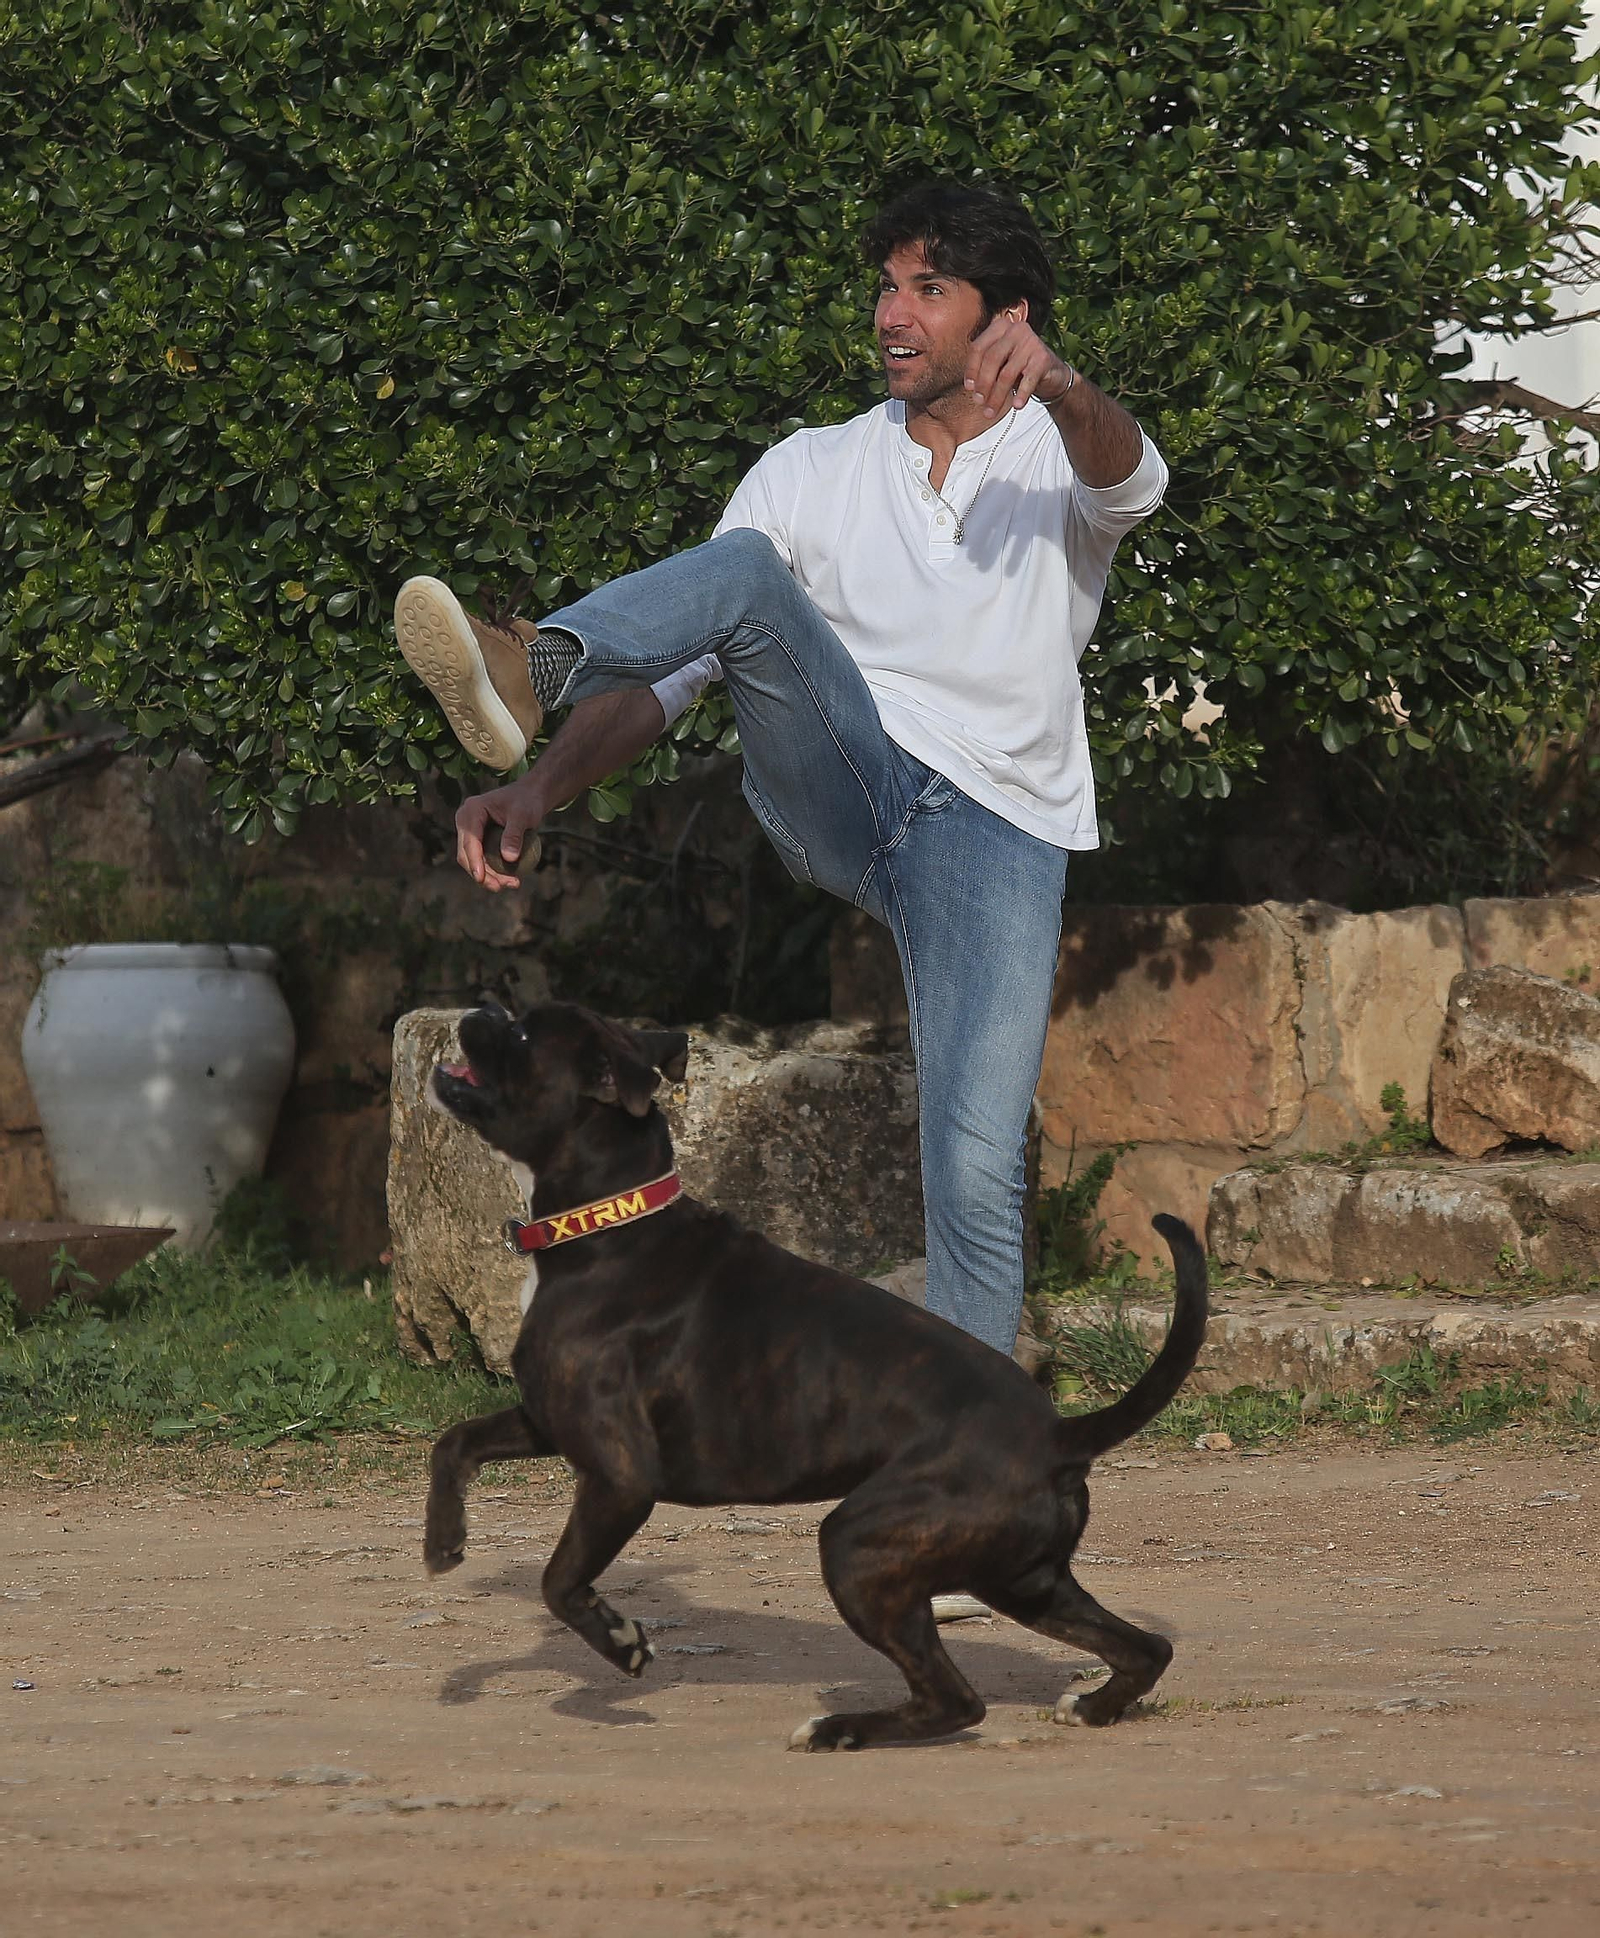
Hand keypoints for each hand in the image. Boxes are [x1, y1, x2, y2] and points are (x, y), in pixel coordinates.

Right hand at [456, 777, 542, 891]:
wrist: (529, 796)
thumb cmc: (527, 802)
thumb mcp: (523, 815)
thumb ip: (515, 835)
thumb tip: (509, 858)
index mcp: (471, 811)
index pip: (469, 840)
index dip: (474, 861)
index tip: (481, 878)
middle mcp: (466, 821)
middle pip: (466, 854)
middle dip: (481, 874)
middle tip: (501, 887)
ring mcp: (470, 831)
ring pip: (473, 860)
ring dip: (488, 876)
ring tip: (512, 884)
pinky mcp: (478, 840)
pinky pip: (482, 860)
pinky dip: (493, 871)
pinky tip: (509, 880)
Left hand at [964, 312, 1071, 417]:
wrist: (1052, 373)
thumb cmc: (1020, 367)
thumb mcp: (1000, 362)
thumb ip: (984, 367)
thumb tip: (971, 387)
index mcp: (1000, 327)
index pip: (978, 347)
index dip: (971, 369)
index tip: (969, 388)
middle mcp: (1016, 329)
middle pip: (991, 359)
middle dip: (983, 384)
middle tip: (979, 402)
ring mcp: (1031, 342)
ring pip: (1006, 373)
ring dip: (997, 396)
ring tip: (991, 411)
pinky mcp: (1043, 358)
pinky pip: (1027, 380)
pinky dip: (1021, 395)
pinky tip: (1016, 406)